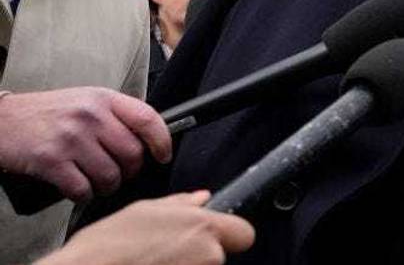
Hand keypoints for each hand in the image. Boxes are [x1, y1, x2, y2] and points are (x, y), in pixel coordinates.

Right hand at [0, 88, 171, 200]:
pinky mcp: (51, 160)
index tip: (163, 155)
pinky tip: (78, 188)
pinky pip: (82, 189)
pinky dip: (83, 194)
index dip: (162, 141)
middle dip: (130, 171)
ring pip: (110, 175)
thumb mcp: (86, 100)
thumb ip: (115, 114)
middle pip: (132, 153)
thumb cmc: (47, 113)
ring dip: (108, 186)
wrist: (2, 120)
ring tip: (98, 182)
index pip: (148, 118)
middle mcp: (90, 116)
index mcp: (103, 99)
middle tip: (121, 174)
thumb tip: (148, 137)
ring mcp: (71, 138)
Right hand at [34, 191, 254, 264]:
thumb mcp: (143, 211)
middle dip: (199, 254)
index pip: (244, 233)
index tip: (213, 237)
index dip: (229, 235)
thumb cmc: (107, 248)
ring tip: (153, 261)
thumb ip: (180, 204)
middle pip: (220, 256)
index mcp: (203, 227)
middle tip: (167, 251)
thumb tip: (200, 198)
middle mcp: (208, 255)